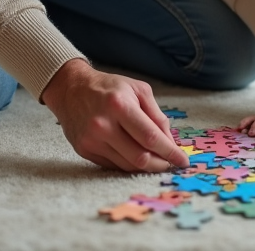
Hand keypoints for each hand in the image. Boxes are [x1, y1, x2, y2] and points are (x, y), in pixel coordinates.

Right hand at [40, 59, 188, 172]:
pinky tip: (137, 157)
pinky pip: (113, 165)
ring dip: (146, 167)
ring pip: (127, 165)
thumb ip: (156, 116)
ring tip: (157, 161)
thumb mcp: (138, 90)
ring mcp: (92, 141)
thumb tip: (170, 142)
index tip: (183, 161)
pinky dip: (129, 164)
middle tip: (170, 163)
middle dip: (161, 164)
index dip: (170, 152)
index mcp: (120, 106)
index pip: (150, 138)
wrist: (71, 88)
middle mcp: (103, 126)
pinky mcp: (84, 151)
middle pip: (140, 157)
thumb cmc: (109, 87)